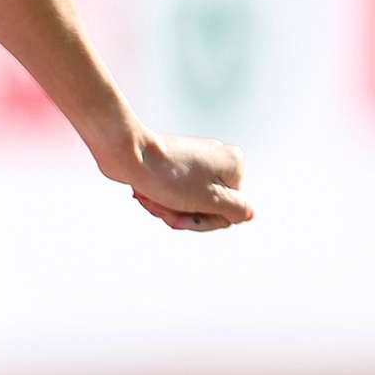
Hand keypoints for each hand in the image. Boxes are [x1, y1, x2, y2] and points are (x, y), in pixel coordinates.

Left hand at [126, 132, 252, 233]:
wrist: (126, 153)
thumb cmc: (169, 178)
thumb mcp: (210, 200)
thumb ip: (237, 209)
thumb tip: (248, 213)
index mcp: (234, 164)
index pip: (229, 211)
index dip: (203, 221)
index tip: (181, 216)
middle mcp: (218, 157)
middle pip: (207, 206)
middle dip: (182, 214)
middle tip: (160, 205)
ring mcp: (195, 159)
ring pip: (187, 201)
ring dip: (166, 207)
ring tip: (149, 197)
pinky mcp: (173, 162)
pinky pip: (172, 191)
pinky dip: (158, 197)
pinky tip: (143, 194)